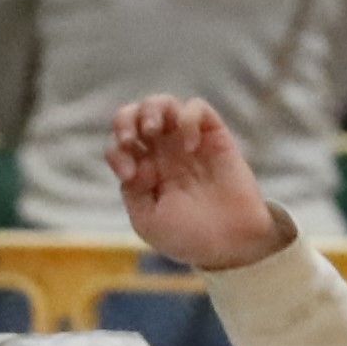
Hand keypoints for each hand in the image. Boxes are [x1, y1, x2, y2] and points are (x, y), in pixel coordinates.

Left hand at [105, 94, 287, 273]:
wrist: (230, 243)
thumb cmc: (189, 237)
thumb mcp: (147, 221)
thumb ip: (132, 191)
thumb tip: (136, 161)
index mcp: (144, 171)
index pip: (120, 143)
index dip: (116, 150)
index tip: (128, 174)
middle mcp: (163, 153)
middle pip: (135, 114)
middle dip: (126, 119)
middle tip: (132, 139)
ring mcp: (187, 142)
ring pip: (164, 103)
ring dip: (152, 109)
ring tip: (154, 130)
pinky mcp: (214, 136)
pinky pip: (197, 108)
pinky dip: (188, 119)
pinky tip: (190, 146)